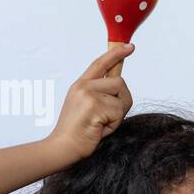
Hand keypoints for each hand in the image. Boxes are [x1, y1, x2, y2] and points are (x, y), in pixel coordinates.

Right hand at [48, 45, 134, 160]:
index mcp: (81, 85)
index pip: (100, 63)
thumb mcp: (87, 107)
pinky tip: (99, 129)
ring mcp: (88, 95)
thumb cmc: (79, 132)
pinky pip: (119, 112)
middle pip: (120, 83)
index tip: (130, 47)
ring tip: (101, 124)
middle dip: (122, 102)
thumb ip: (100, 95)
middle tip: (108, 118)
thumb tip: (119, 86)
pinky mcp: (94, 106)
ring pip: (122, 98)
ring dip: (118, 115)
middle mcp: (84, 86)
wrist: (63, 147)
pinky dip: (114, 125)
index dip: (116, 53)